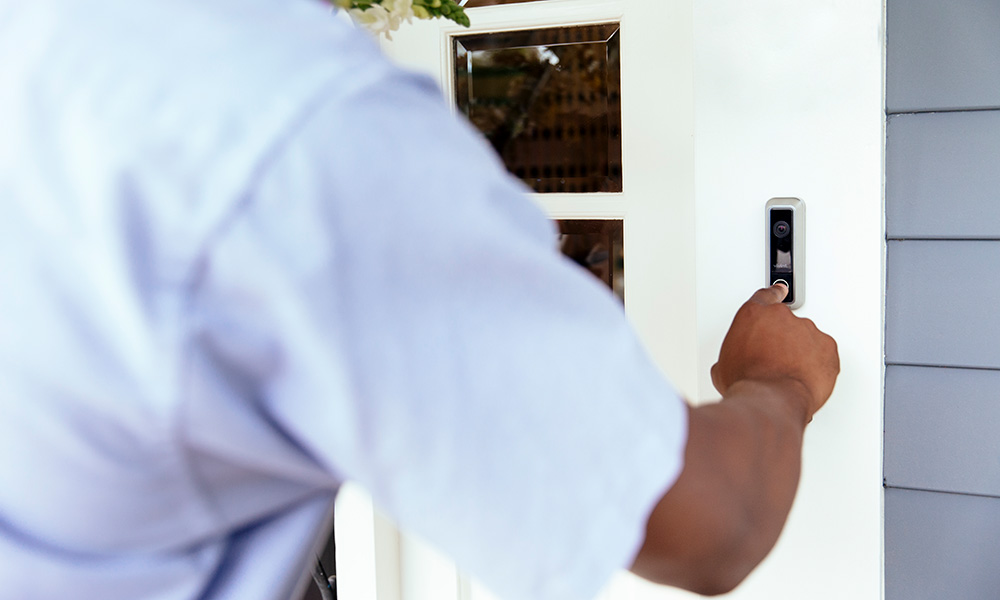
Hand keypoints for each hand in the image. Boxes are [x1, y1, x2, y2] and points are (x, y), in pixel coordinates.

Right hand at [710, 284, 839, 419]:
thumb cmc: (747, 382)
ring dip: (800, 352)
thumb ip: (733, 354)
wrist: (771, 399)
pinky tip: (804, 377)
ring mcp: (807, 330)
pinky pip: (824, 353)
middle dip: (782, 339)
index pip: (765, 296)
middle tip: (774, 361)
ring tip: (789, 374)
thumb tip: (733, 365)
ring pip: (806, 338)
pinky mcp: (827, 346)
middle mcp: (782, 317)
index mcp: (753, 315)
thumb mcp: (723, 367)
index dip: (773, 294)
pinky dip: (817, 364)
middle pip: (785, 322)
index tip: (780, 292)